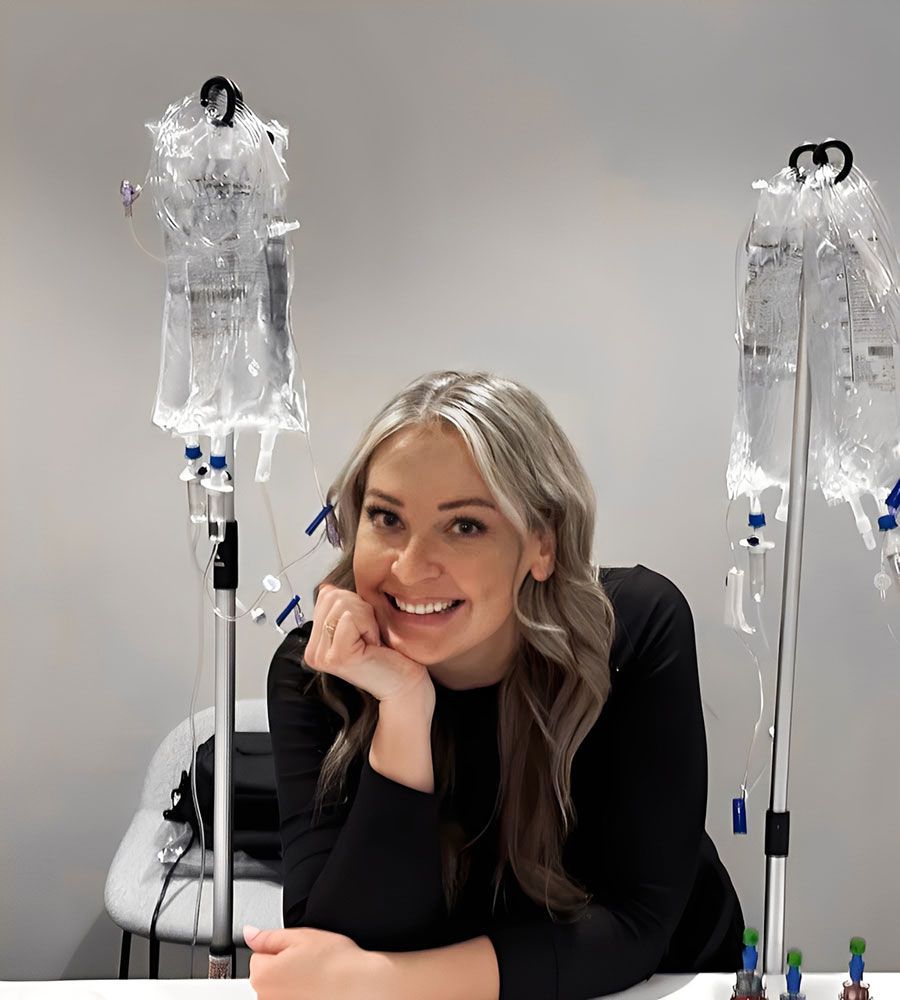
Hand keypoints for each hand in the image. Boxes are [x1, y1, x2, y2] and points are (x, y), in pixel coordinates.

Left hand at [245, 924, 390, 999]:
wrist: (361, 988)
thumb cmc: (336, 964)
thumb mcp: (302, 936)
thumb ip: (269, 936)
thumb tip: (250, 933)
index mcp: (263, 975)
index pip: (258, 955)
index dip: (279, 949)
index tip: (296, 951)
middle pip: (266, 976)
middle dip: (283, 967)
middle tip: (308, 962)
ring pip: (279, 991)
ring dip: (291, 984)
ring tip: (315, 977)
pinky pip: (290, 999)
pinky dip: (300, 995)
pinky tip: (315, 991)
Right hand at [303, 584, 434, 707]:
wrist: (406, 684)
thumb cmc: (391, 655)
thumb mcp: (361, 622)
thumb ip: (342, 605)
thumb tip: (327, 587)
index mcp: (316, 642)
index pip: (327, 595)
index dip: (355, 605)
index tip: (365, 630)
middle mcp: (313, 651)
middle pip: (333, 596)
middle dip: (361, 608)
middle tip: (370, 636)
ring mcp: (322, 656)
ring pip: (342, 603)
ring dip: (366, 617)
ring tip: (372, 641)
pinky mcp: (336, 657)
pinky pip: (350, 617)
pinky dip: (369, 625)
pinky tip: (374, 645)